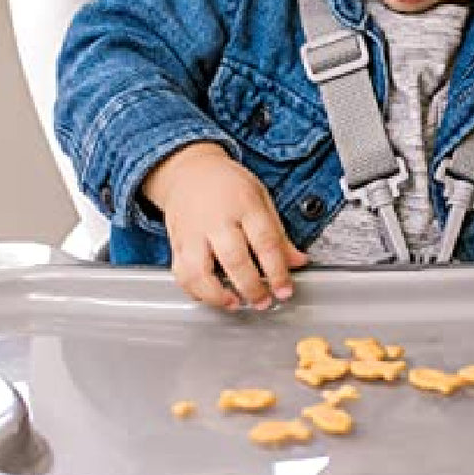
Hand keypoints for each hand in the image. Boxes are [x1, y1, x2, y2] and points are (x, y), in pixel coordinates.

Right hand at [142, 142, 307, 310]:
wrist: (188, 171)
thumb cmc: (227, 185)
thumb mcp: (260, 197)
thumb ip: (278, 233)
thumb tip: (297, 261)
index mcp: (244, 204)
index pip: (264, 241)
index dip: (278, 270)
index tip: (285, 290)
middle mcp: (216, 219)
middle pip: (234, 259)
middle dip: (251, 287)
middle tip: (264, 302)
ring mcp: (192, 233)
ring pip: (199, 271)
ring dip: (218, 295)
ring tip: (235, 303)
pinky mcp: (176, 244)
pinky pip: (181, 274)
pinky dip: (195, 291)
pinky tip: (211, 296)